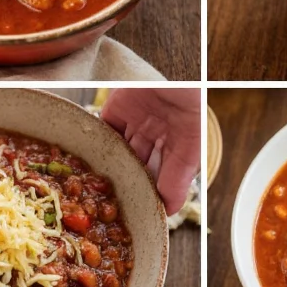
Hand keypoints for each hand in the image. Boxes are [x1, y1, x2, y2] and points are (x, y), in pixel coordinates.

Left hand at [102, 89, 200, 214]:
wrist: (176, 66)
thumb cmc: (194, 98)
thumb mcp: (193, 142)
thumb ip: (180, 176)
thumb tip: (169, 210)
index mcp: (179, 150)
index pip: (164, 184)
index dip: (153, 201)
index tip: (143, 220)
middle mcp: (156, 140)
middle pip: (140, 170)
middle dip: (129, 187)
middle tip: (116, 210)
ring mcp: (135, 125)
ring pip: (120, 155)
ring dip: (111, 170)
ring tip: (101, 192)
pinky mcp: (116, 111)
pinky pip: (104, 133)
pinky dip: (98, 147)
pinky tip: (91, 164)